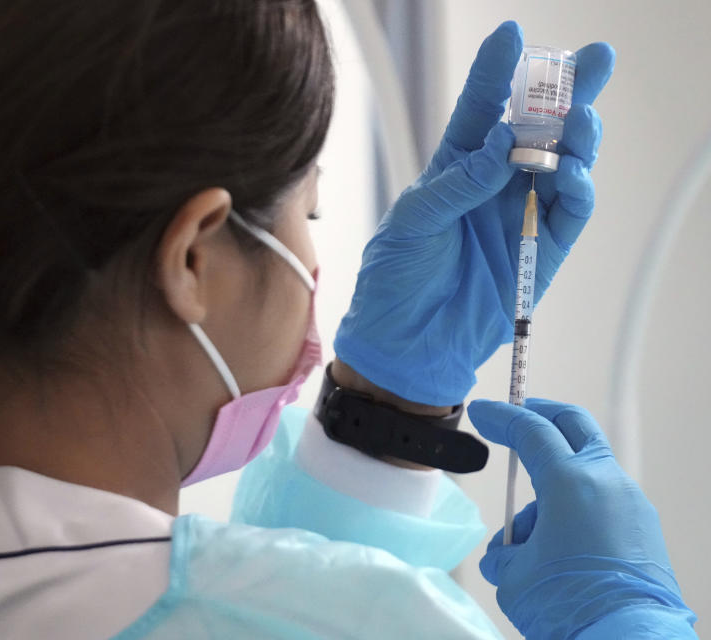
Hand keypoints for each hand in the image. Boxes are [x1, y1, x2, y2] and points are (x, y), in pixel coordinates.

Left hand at [333, 22, 615, 405]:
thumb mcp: (410, 224)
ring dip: (577, 138)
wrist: (405, 346)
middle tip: (591, 59)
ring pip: (564, 163)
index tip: (513, 34)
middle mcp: (492, 186)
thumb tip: (503, 145)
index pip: (481, 111)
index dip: (497, 72)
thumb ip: (455, 184)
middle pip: (537, 129)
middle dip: (565, 92)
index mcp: (454, 171)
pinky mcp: (541, 251)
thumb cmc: (394, 281)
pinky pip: (571, 210)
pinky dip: (577, 187)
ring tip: (578, 120)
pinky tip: (568, 171)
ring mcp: (519, 215)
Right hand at [469, 399, 695, 638]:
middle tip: (518, 415)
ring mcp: (632, 505)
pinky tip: (560, 547)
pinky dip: (575, 508)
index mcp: (572, 483)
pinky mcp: (643, 530)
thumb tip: (508, 554)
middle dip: (542, 414)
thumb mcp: (515, 576)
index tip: (482, 412)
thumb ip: (506, 551)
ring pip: (585, 471)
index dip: (501, 417)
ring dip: (552, 486)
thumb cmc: (570, 606)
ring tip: (529, 543)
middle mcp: (608, 484)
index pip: (531, 431)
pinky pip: (602, 501)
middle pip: (574, 425)